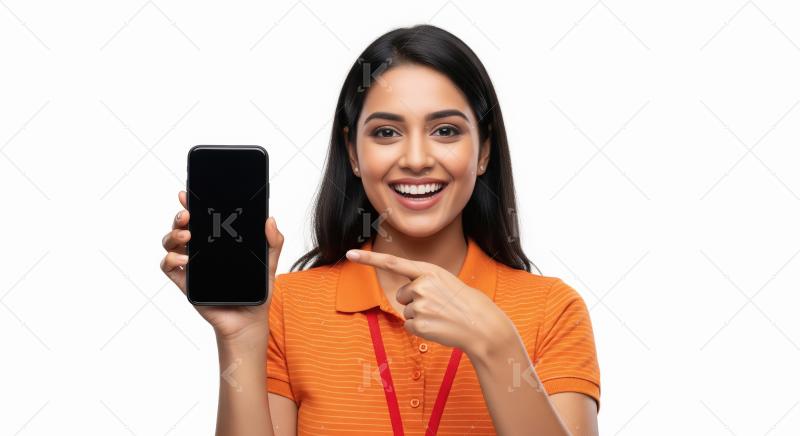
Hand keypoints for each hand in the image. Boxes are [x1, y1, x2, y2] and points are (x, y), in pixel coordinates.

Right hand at [160, 191, 284, 342]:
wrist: (249, 320)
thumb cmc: (256, 291)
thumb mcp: (270, 263)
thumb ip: (273, 242)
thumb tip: (270, 220)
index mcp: (217, 242)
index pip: (202, 218)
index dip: (191, 204)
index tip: (187, 194)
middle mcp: (201, 251)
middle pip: (181, 227)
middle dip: (180, 217)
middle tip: (188, 215)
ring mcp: (191, 267)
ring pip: (170, 243)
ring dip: (173, 235)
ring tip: (188, 236)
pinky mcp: (185, 283)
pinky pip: (168, 267)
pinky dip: (169, 260)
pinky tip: (183, 259)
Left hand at [345, 248, 515, 356]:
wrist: (481, 325)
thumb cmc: (463, 303)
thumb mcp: (445, 282)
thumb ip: (423, 281)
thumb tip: (404, 295)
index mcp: (428, 271)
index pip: (393, 263)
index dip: (369, 259)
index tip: (349, 254)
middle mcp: (421, 285)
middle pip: (401, 295)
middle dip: (414, 302)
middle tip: (438, 306)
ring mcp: (419, 305)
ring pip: (406, 312)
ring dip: (420, 316)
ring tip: (441, 316)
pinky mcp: (418, 324)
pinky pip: (410, 327)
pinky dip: (421, 330)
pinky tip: (438, 327)